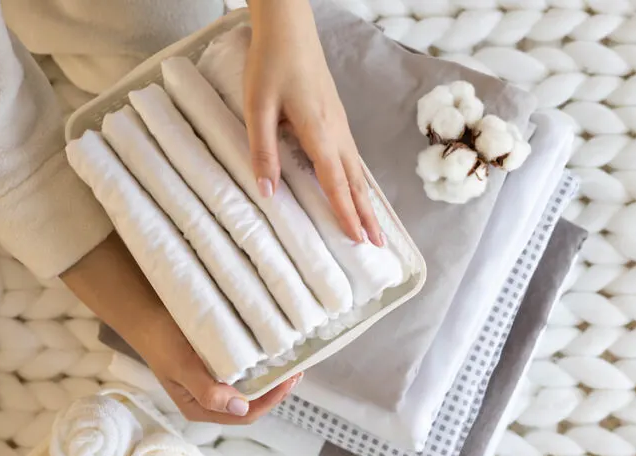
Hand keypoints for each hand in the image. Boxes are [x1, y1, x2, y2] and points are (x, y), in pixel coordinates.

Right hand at [142, 313, 301, 424]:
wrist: (147, 317)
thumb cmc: (163, 343)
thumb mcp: (184, 368)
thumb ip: (208, 392)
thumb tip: (240, 407)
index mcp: (201, 408)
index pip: (245, 415)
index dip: (270, 401)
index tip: (288, 381)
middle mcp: (211, 400)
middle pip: (253, 403)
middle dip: (276, 390)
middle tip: (297, 370)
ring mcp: (216, 384)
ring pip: (252, 388)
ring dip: (272, 378)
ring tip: (291, 363)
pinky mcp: (220, 367)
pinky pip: (247, 372)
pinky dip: (263, 367)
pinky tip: (274, 355)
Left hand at [244, 0, 382, 245]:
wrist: (290, 29)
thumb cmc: (271, 64)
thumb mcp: (257, 107)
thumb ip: (263, 151)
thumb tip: (267, 192)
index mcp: (319, 133)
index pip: (335, 183)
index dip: (346, 214)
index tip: (357, 240)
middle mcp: (337, 133)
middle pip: (355, 184)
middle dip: (367, 216)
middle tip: (378, 246)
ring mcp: (340, 126)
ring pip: (357, 173)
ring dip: (366, 202)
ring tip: (375, 227)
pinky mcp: (337, 119)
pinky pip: (353, 160)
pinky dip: (359, 183)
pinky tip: (358, 191)